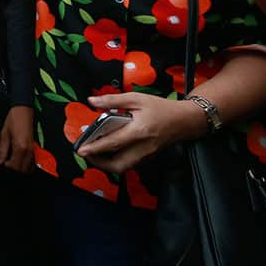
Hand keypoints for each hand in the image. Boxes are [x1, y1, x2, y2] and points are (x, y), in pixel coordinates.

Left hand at [0, 105, 34, 171]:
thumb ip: (2, 150)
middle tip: (6, 163)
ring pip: (29, 167)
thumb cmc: (13, 120)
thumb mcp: (4, 134)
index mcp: (20, 148)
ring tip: (12, 161)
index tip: (2, 162)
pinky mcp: (35, 147)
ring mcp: (33, 149)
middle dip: (14, 169)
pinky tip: (19, 159)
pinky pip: (32, 161)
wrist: (23, 110)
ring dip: (20, 167)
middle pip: (23, 169)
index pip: (15, 165)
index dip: (7, 167)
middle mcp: (28, 150)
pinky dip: (26, 164)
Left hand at [77, 93, 208, 173]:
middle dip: (98, 162)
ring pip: (123, 167)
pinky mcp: (148, 158)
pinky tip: (107, 152)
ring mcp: (146, 155)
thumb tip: (92, 101)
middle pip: (118, 164)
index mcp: (140, 131)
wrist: (185, 120)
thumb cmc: (161, 108)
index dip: (95, 148)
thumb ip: (113, 100)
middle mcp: (143, 147)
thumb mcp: (136, 98)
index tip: (81, 150)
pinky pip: (129, 164)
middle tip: (85, 153)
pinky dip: (116, 162)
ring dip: (106, 164)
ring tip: (93, 153)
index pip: (114, 143)